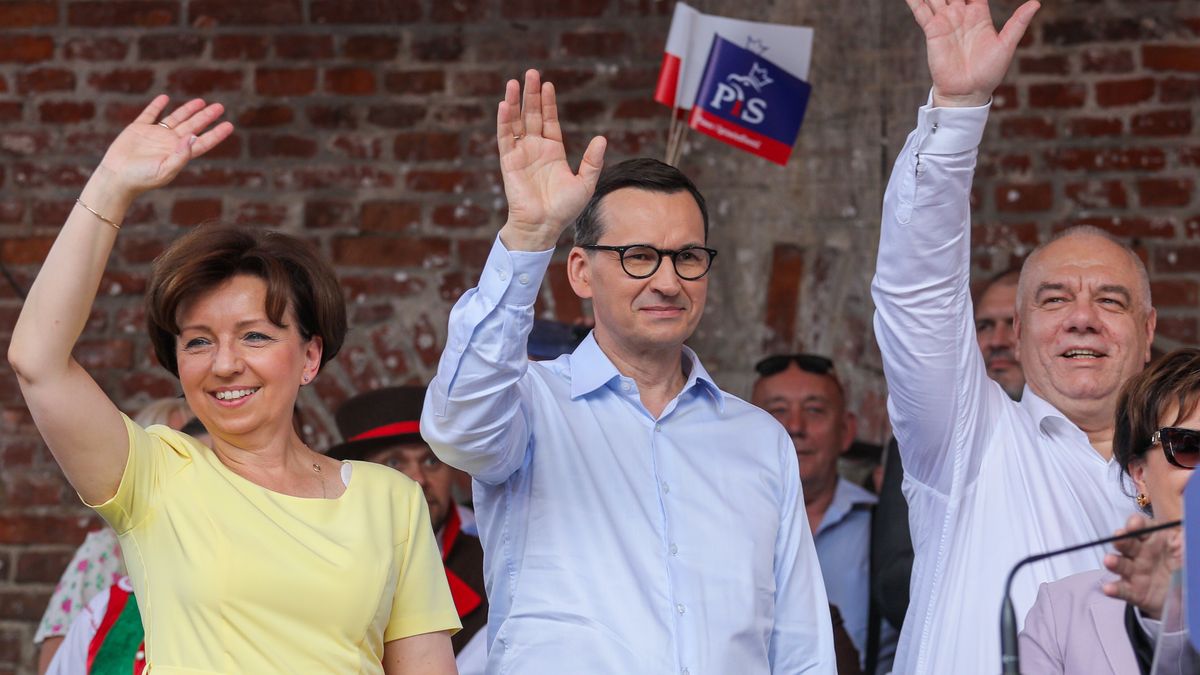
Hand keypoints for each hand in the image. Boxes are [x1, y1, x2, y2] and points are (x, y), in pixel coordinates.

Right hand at [96, 95, 233, 198]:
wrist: (116, 177)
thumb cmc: (142, 179)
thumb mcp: (165, 169)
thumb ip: (181, 155)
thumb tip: (194, 136)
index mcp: (179, 153)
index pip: (202, 142)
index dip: (216, 134)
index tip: (229, 125)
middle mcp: (170, 143)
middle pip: (192, 126)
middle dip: (206, 116)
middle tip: (220, 107)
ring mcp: (154, 135)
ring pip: (175, 118)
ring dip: (188, 109)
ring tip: (201, 101)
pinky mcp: (138, 129)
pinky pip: (149, 114)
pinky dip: (157, 106)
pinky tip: (165, 98)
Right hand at [497, 69, 605, 251]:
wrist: (544, 226)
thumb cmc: (564, 209)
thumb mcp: (585, 183)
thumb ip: (592, 161)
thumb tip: (602, 138)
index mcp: (553, 152)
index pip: (549, 121)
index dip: (547, 103)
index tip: (548, 85)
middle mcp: (535, 149)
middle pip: (531, 115)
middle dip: (531, 94)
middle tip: (531, 73)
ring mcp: (521, 154)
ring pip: (516, 122)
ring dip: (515, 102)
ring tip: (515, 82)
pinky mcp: (509, 162)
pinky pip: (505, 138)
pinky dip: (504, 121)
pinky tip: (505, 104)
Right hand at [904, 0, 1039, 106]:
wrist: (968, 92)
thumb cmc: (989, 72)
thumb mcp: (1007, 45)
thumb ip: (1018, 22)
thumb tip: (1036, 3)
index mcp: (979, 14)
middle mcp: (960, 14)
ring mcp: (945, 21)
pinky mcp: (932, 30)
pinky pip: (921, 11)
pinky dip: (915, 0)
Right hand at [1101, 514, 1182, 619]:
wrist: (1187, 594)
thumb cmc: (1188, 567)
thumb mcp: (1190, 548)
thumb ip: (1189, 537)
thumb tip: (1190, 520)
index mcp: (1157, 539)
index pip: (1142, 527)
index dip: (1136, 524)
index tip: (1134, 524)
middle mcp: (1142, 553)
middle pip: (1126, 543)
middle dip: (1121, 539)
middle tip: (1119, 538)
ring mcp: (1136, 573)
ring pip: (1120, 564)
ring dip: (1113, 562)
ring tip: (1109, 561)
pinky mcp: (1134, 592)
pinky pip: (1122, 590)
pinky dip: (1114, 589)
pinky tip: (1109, 588)